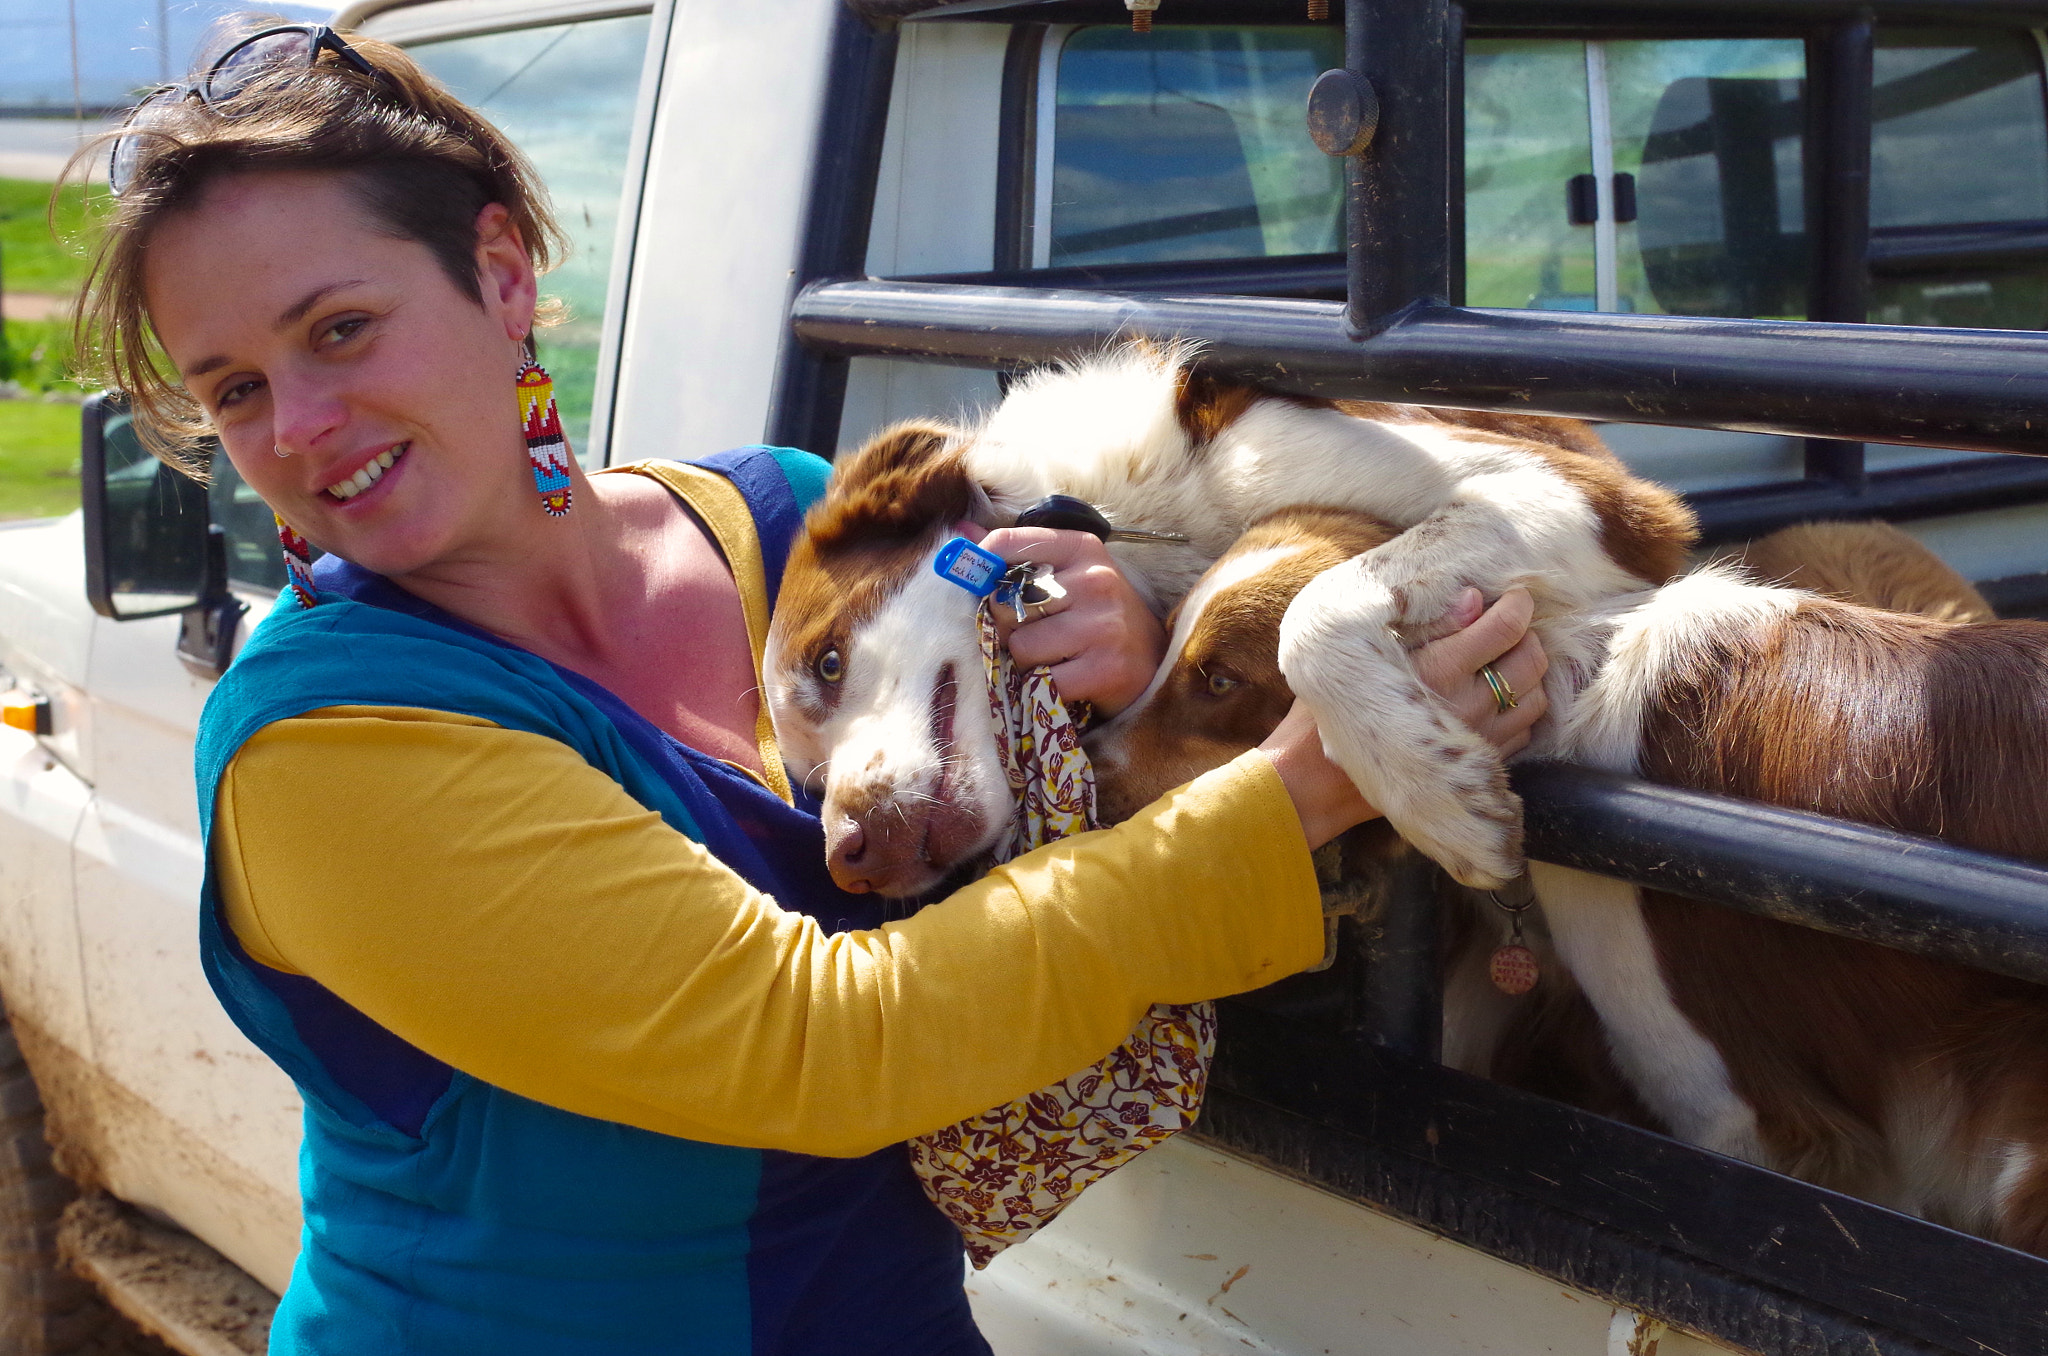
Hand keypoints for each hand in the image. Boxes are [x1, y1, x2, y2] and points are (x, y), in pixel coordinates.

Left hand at [976, 525, 1166, 716]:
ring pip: (1020, 646)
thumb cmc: (1098, 615)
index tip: (983, 585)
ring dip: (1026, 662)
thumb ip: (1014, 554)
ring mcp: (1102, 625)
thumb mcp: (1067, 573)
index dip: (982, 566)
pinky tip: (1065, 679)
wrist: (1152, 661)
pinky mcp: (1104, 669)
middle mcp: (1095, 581)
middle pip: (1006, 603)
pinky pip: (1043, 681)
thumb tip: (958, 532)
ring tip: (1052, 658)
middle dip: (1008, 627)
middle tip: (1034, 633)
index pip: (1008, 543)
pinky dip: (1044, 687)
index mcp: (1082, 548)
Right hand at [1260, 585, 1548, 848]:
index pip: (1505, 628)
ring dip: (1529, 675)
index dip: (1517, 606)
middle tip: (1512, 628)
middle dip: (1528, 637)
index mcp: (1437, 669)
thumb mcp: (1369, 653)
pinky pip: (1525, 730)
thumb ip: (1426, 623)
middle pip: (1531, 660)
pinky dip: (1521, 709)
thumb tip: (1475, 598)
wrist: (1324, 774)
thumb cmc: (1341, 701)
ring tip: (1507, 662)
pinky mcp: (1482, 765)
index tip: (1514, 598)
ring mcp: (1479, 739)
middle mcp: (1466, 705)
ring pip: (1536, 697)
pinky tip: (1498, 699)